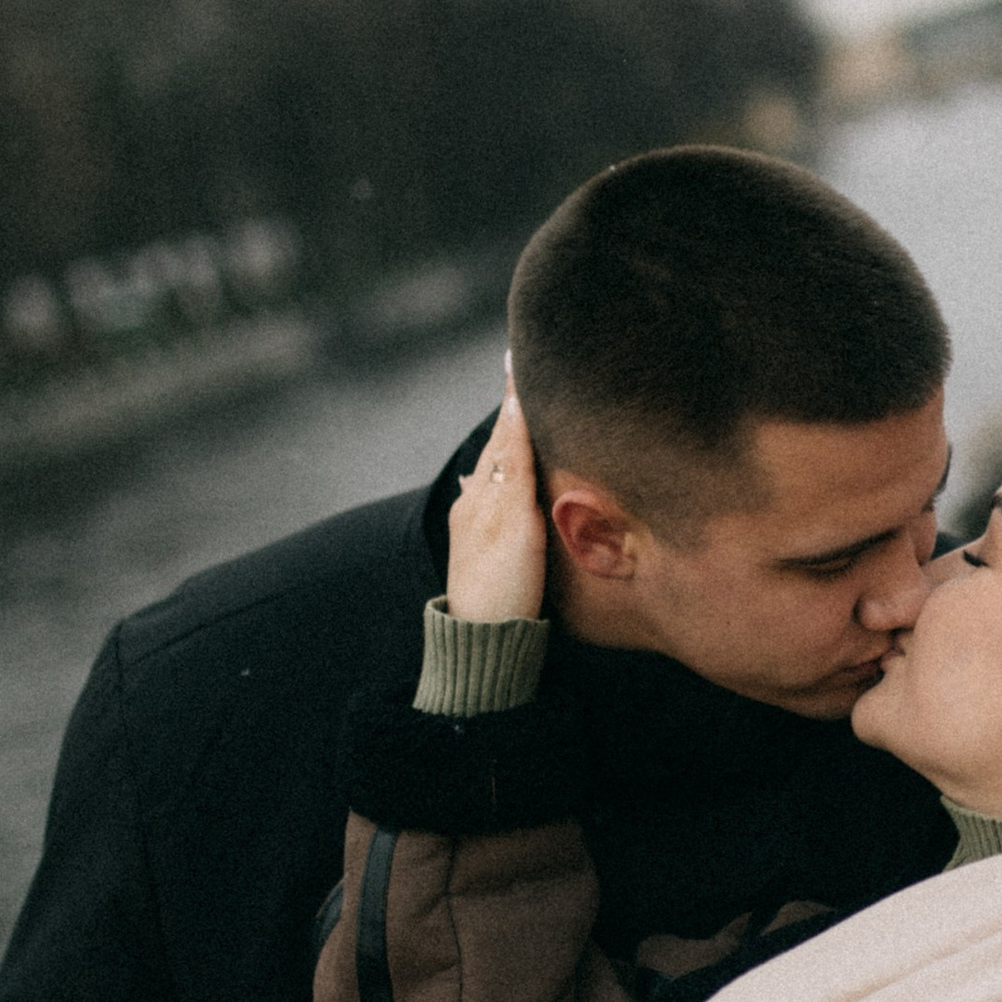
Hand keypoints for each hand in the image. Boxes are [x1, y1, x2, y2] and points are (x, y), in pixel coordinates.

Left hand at [445, 374, 548, 624]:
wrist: (486, 645)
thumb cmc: (502, 584)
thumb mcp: (514, 519)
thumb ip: (517, 463)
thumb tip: (516, 406)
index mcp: (482, 491)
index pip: (505, 430)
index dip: (516, 397)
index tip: (519, 356)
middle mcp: (476, 502)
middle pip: (500, 447)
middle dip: (515, 414)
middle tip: (525, 376)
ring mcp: (480, 526)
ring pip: (501, 471)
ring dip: (514, 442)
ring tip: (525, 414)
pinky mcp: (491, 548)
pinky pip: (504, 494)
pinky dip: (513, 473)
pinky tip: (513, 475)